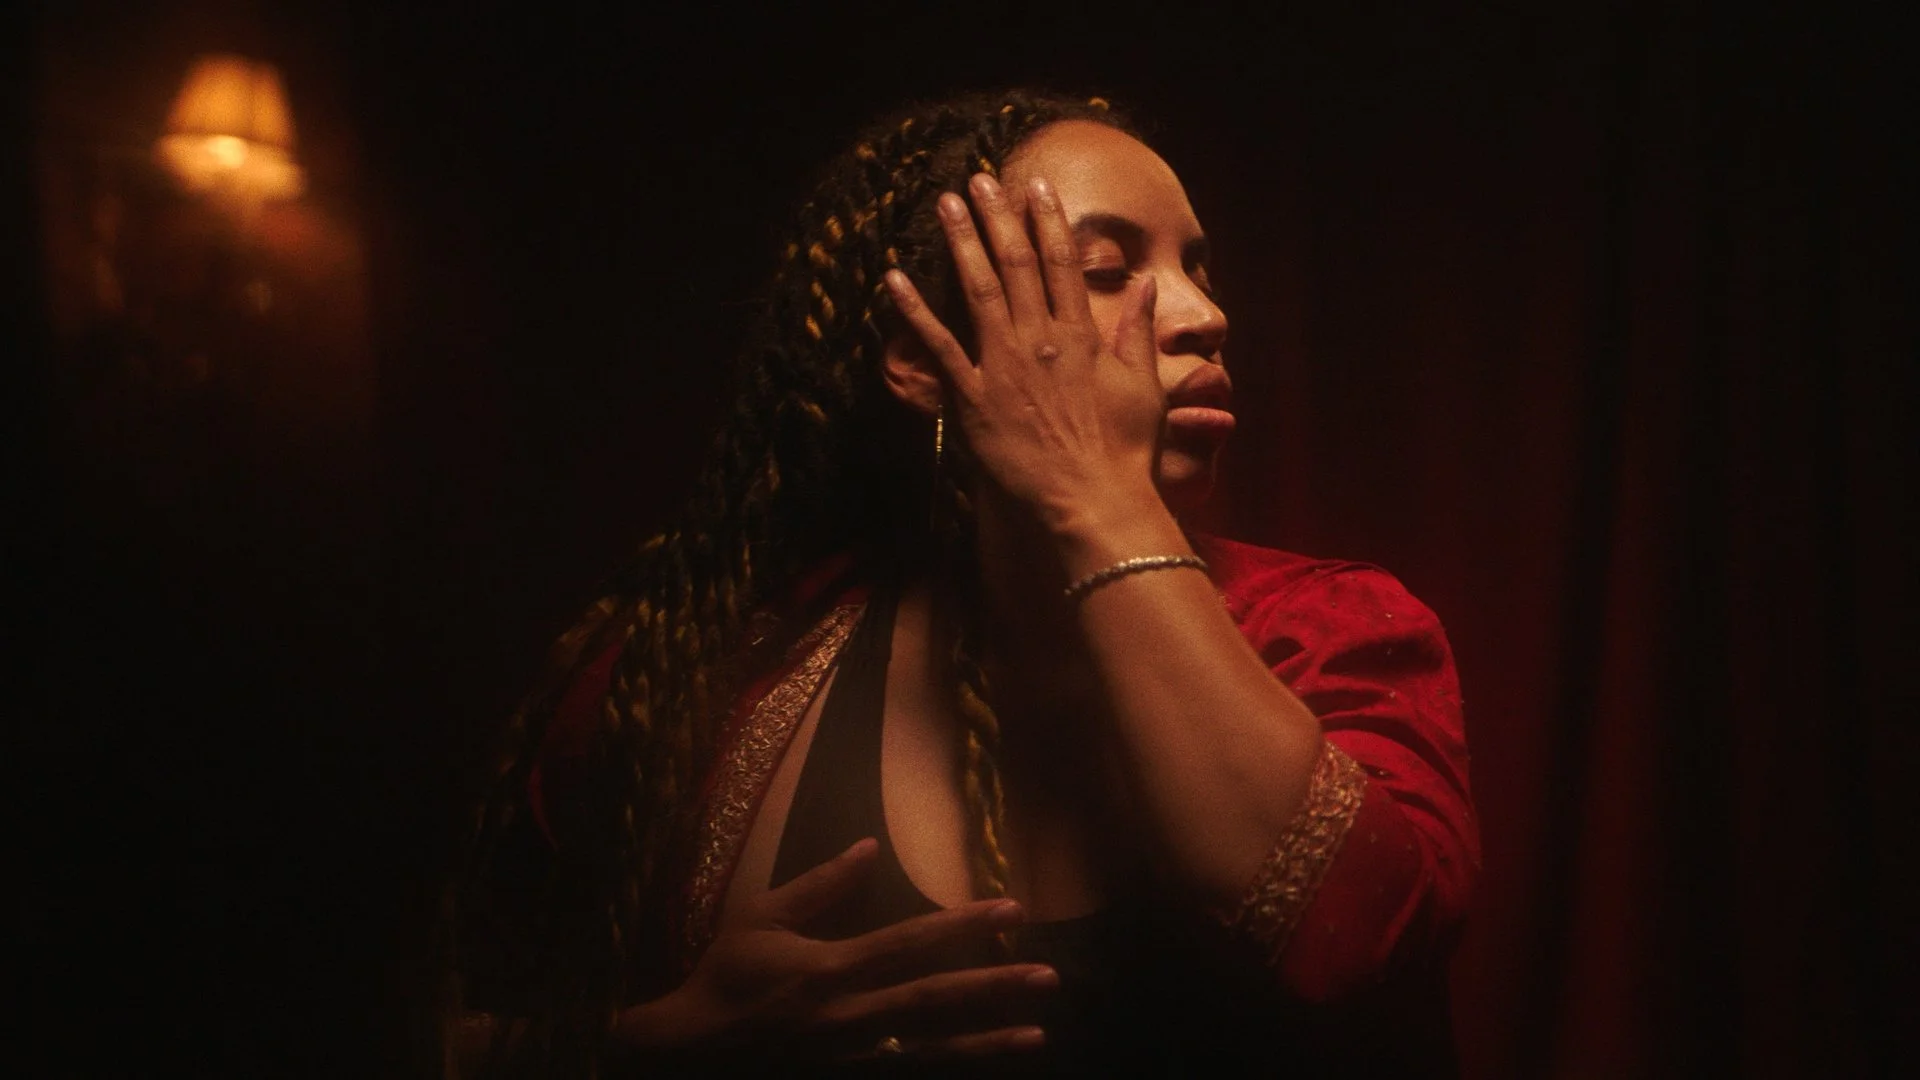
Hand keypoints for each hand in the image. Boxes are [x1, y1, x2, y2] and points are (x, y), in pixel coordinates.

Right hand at [616, 838, 1054, 1063]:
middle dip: (993, 987)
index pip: (910, 941)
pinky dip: (950, 1071)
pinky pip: (908, 1076)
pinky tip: (986, 1065)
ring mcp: (850, 1057)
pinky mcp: (848, 1079)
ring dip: (986, 1042)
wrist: (688, 1053)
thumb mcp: (759, 919)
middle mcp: (847, 1016)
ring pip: (930, 1050)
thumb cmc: (723, 979)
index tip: (1011, 909)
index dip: (964, 925)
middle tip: (1047, 976)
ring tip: (1038, 1033)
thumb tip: (868, 845)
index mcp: (828, 968)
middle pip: (933, 999)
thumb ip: (819, 885)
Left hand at [886, 173, 1163, 533]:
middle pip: (1016, 265)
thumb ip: (1138, 333)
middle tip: (980, 180)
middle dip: (998, 217)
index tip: (1036, 186)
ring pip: (978, 291)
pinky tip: (894, 280)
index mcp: (1082, 337)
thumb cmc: (1124, 452)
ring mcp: (1004, 367)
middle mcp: (1041, 341)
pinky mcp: (974, 399)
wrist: (1093, 501)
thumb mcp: (1143, 387)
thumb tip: (1146, 287)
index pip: (1062, 264)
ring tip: (946, 204)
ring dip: (961, 243)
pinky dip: (915, 313)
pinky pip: (938, 348)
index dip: (1048, 221)